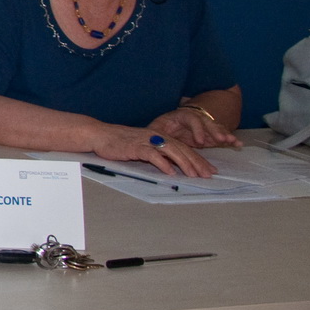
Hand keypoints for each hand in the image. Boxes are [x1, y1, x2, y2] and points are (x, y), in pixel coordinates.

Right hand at [92, 126, 215, 176]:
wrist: (100, 135)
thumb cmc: (120, 142)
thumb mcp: (143, 147)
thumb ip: (158, 153)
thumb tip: (172, 166)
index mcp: (160, 136)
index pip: (184, 148)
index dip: (198, 159)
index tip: (209, 170)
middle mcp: (156, 136)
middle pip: (182, 149)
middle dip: (197, 163)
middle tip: (208, 175)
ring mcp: (147, 141)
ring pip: (171, 151)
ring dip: (184, 163)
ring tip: (194, 175)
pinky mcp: (136, 147)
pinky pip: (153, 155)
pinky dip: (163, 163)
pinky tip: (171, 172)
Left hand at [149, 105, 240, 150]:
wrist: (170, 124)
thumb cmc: (163, 126)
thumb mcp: (156, 127)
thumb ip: (155, 133)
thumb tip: (150, 141)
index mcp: (181, 115)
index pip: (191, 119)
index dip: (196, 129)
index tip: (199, 141)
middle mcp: (196, 118)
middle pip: (207, 122)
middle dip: (215, 131)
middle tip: (222, 139)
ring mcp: (205, 125)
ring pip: (216, 127)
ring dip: (224, 134)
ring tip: (233, 141)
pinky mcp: (211, 134)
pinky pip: (221, 136)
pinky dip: (230, 140)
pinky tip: (238, 144)